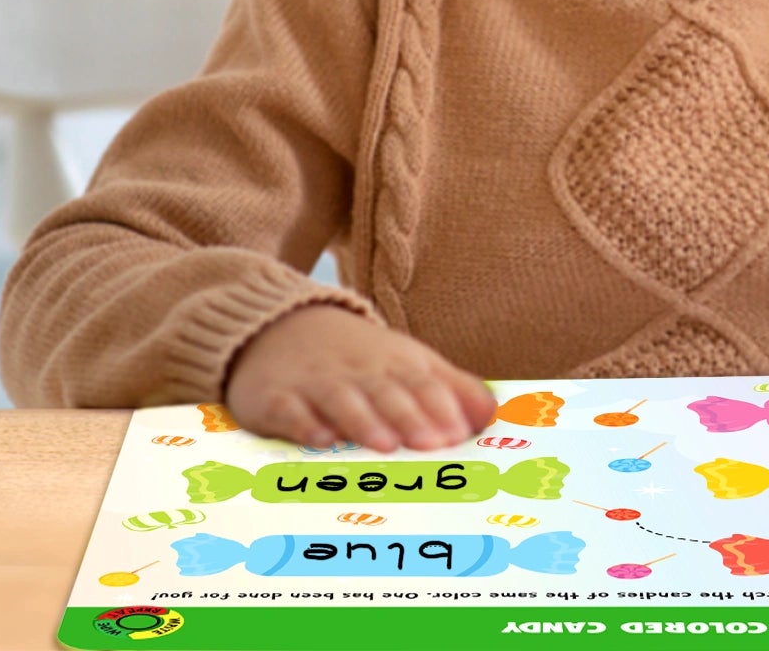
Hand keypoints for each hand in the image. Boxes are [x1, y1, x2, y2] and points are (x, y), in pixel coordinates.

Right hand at [225, 302, 497, 453]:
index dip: (442, 406)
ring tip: (385, 444)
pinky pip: (289, 410)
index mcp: (394, 363)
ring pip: (343, 401)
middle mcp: (358, 371)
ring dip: (364, 421)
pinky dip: (304, 423)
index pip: (423, 382)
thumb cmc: (359, 358)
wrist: (282, 324)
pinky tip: (319, 439)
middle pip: (387, 392)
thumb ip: (450, 388)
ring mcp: (316, 383)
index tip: (460, 433)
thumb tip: (492, 416)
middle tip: (433, 444)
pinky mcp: (276, 397)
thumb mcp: (407, 361)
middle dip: (411, 417)